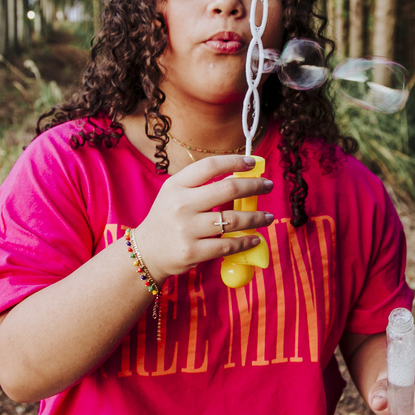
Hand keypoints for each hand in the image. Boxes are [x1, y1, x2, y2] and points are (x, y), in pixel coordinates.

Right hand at [132, 154, 273, 279]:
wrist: (146, 252)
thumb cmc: (167, 218)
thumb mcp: (175, 194)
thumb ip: (201, 185)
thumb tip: (240, 175)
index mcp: (176, 185)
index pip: (210, 166)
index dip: (234, 162)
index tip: (253, 163)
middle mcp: (180, 205)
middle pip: (227, 189)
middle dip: (254, 186)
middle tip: (268, 185)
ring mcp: (186, 229)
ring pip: (233, 219)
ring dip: (257, 217)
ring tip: (268, 217)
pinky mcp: (192, 252)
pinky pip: (227, 245)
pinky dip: (246, 241)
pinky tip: (255, 238)